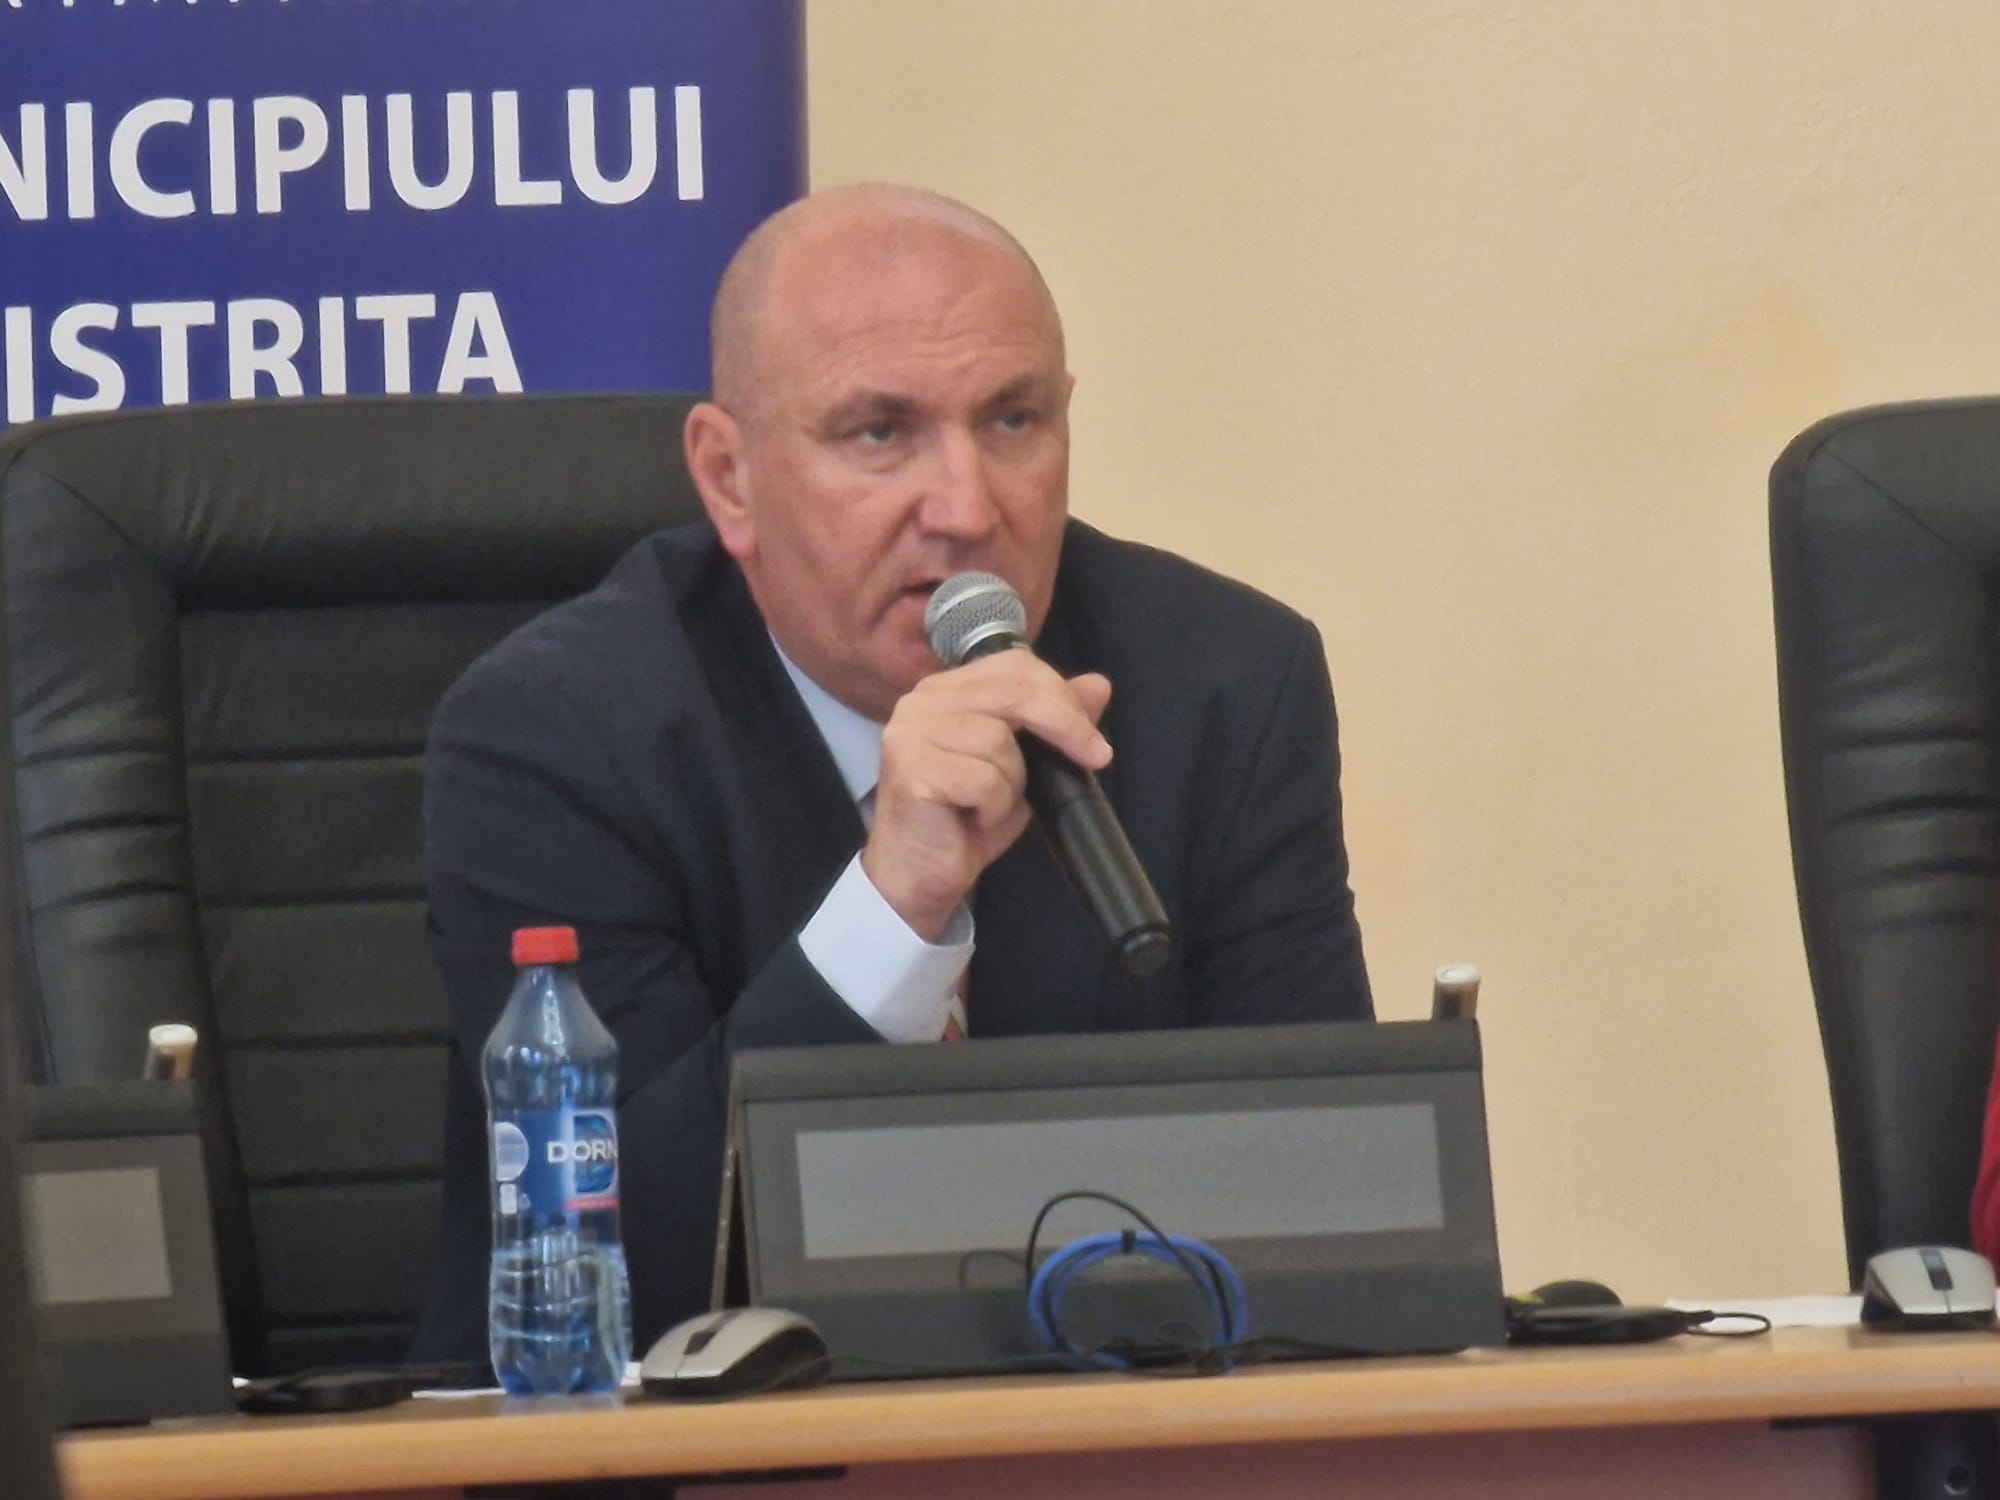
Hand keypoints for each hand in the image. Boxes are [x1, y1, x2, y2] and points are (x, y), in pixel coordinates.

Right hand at [862, 651, 1112, 939]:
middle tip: (1095, 758)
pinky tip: (974, 819)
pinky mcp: (910, 768)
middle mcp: (923, 700)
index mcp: (948, 689)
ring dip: (1013, 783)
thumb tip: (1098, 685)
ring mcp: (911, 731)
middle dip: (1065, 725)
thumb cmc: (968, 819)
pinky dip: (994, 807)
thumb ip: (1055, 722)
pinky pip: (983, 779)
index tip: (1093, 738)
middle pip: (1014, 691)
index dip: (1062, 695)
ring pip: (999, 741)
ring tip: (991, 805)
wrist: (922, 875)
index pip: (1015, 666)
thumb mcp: (1025, 766)